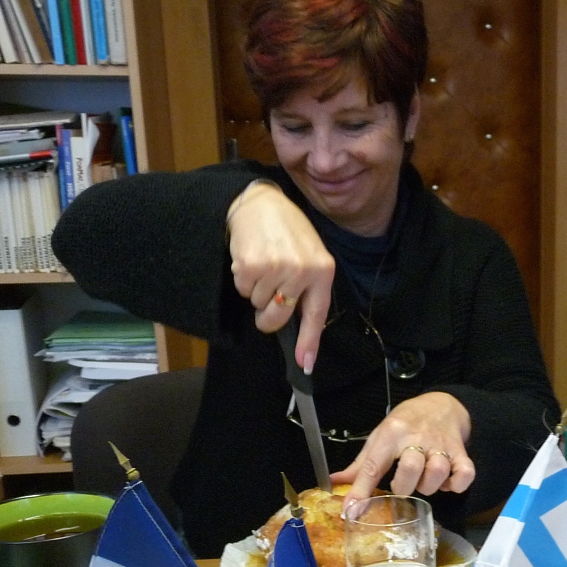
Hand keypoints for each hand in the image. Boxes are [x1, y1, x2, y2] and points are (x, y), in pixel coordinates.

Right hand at [227, 181, 334, 371]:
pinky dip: (243, 279)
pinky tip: (252, 258)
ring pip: (258, 304)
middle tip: (268, 297)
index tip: (305, 364)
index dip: (310, 342)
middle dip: (268, 316)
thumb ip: (309, 289)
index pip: (316, 314)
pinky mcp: (251, 265)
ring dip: (257, 290)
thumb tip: (299, 329)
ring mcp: (276, 268)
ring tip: (264, 263)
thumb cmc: (289, 232)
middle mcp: (302, 271)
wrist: (262, 202)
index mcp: (323, 270)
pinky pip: (243, 290)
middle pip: (278, 318)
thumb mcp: (311, 256)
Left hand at [331, 392, 474, 505]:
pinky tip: (448, 483)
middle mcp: (417, 438)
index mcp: (391, 434)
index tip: (352, 511)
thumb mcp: (380, 437)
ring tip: (425, 481)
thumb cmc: (405, 424)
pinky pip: (465, 474)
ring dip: (429, 486)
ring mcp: (441, 446)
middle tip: (403, 485)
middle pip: (411, 469)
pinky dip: (457, 484)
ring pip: (437, 473)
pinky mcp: (461, 453)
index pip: (373, 466)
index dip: (361, 491)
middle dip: (404, 487)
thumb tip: (333, 483)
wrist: (441, 405)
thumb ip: (360, 465)